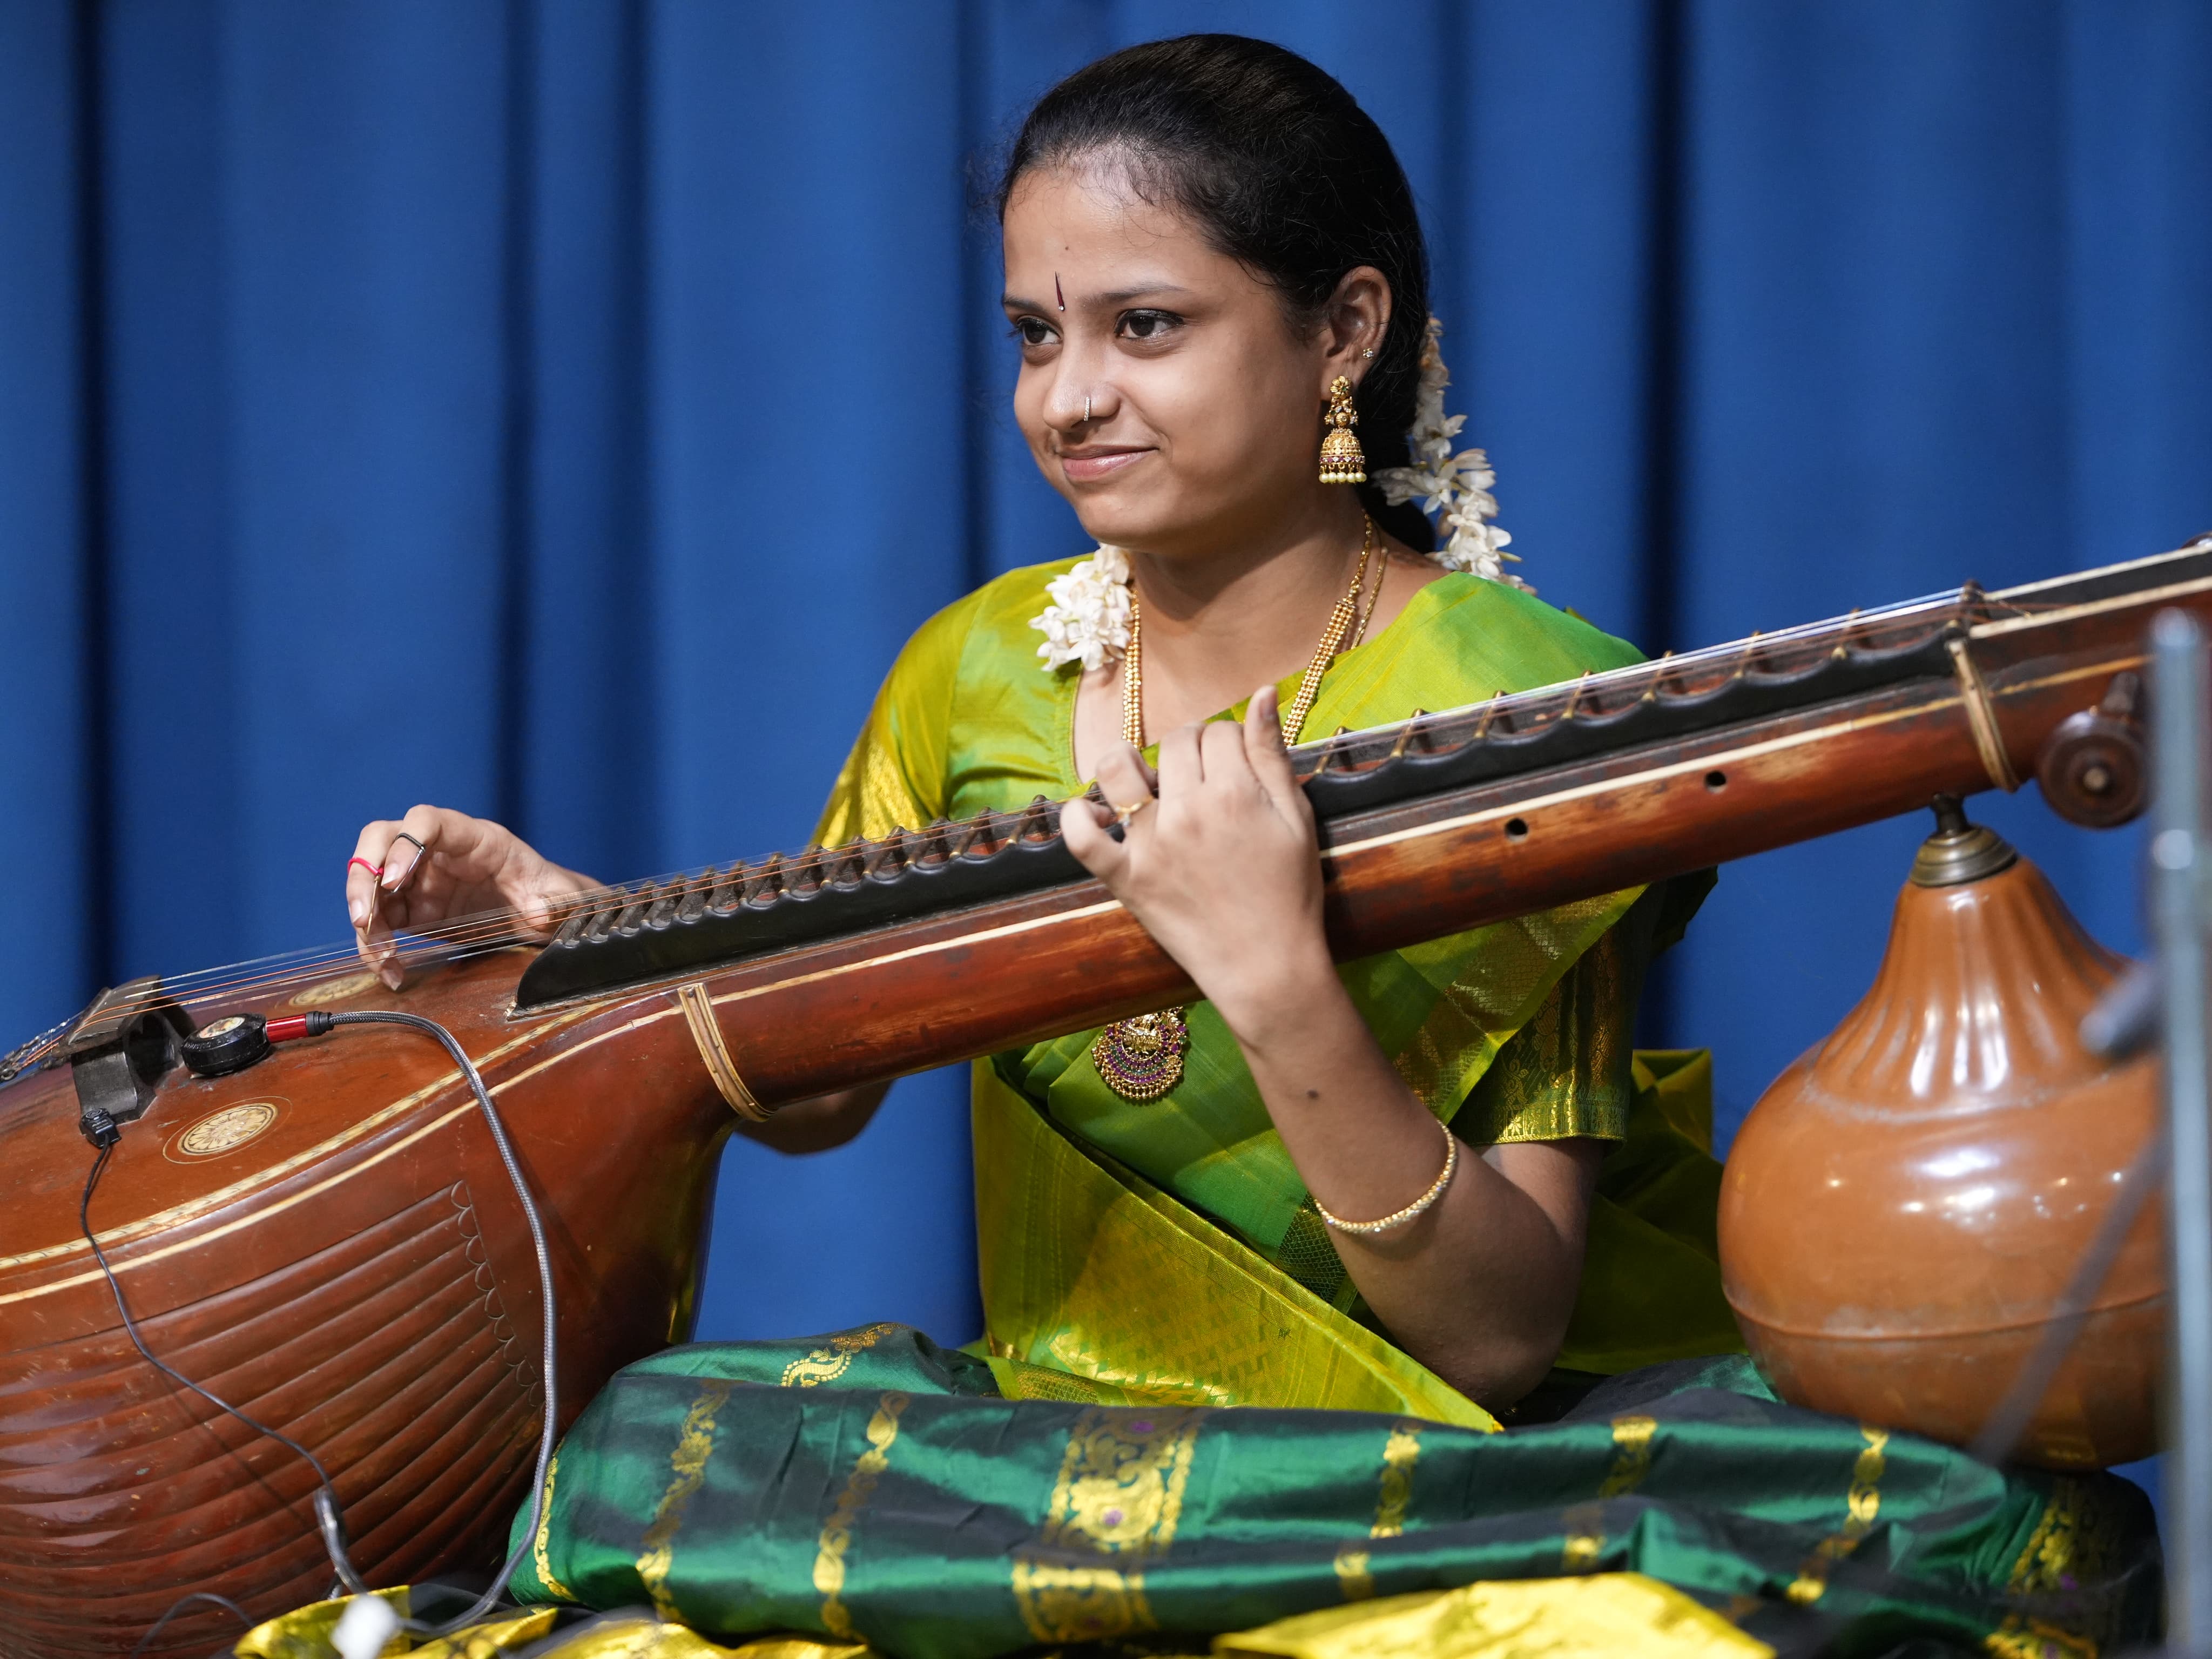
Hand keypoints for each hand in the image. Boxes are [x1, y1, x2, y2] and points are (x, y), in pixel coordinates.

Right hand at [347, 806, 596, 988]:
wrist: (541, 912)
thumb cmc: (547, 891)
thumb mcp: (559, 894)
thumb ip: (555, 900)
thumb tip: (541, 912)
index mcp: (473, 838)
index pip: (427, 820)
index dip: (405, 844)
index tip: (396, 879)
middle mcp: (437, 851)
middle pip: (380, 840)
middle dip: (363, 875)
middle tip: (362, 916)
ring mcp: (418, 878)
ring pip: (371, 883)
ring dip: (365, 919)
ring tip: (382, 958)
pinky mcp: (411, 908)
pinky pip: (380, 919)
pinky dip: (375, 944)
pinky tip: (390, 970)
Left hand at [1059, 684, 1332, 1036]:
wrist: (1268, 966)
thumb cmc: (1290, 893)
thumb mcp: (1296, 818)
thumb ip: (1272, 753)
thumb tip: (1264, 693)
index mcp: (1232, 791)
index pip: (1216, 732)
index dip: (1227, 743)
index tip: (1235, 766)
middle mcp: (1185, 811)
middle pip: (1173, 744)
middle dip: (1189, 750)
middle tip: (1203, 779)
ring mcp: (1150, 844)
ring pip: (1119, 771)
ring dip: (1128, 763)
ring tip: (1146, 780)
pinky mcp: (1125, 879)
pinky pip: (1082, 839)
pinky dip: (1077, 817)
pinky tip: (1094, 810)